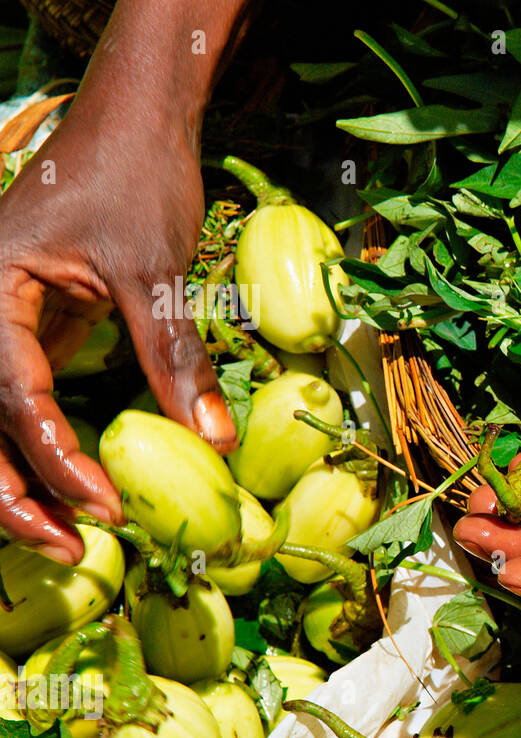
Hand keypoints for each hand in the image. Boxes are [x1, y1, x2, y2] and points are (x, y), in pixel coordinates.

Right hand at [0, 0, 251, 561]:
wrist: (134, 121)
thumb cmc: (136, 176)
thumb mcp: (155, 268)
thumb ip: (175, 355)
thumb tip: (216, 441)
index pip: (9, 395)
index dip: (57, 460)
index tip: (106, 508)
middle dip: (15, 492)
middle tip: (69, 549)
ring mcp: (2, 320)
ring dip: (27, 478)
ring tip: (71, 536)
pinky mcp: (34, 327)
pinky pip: (25, 398)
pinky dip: (47, 446)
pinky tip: (80, 486)